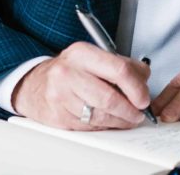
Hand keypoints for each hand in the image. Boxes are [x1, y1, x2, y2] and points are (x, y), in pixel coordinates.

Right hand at [11, 41, 150, 129]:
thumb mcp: (95, 58)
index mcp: (82, 53)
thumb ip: (124, 65)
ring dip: (119, 121)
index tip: (143, 98)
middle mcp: (68, 72)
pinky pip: (89, 127)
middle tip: (138, 113)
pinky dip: (103, 126)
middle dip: (129, 110)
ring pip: (100, 116)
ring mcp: (60, 96)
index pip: (118, 70)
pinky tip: (107, 120)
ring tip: (126, 118)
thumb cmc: (70, 70)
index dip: (136, 88)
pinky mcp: (57, 116)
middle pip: (109, 97)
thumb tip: (144, 80)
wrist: (36, 84)